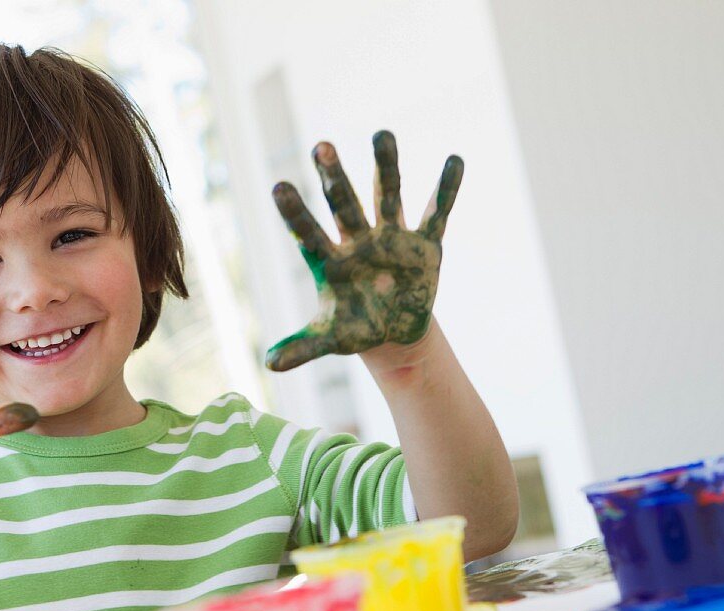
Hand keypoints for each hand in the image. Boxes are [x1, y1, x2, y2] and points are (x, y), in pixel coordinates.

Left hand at [265, 130, 463, 370]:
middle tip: (321, 146)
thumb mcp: (331, 339)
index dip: (295, 212)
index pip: (308, 232)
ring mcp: (391, 238)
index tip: (278, 186)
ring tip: (381, 133)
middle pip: (344, 204)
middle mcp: (358, 240)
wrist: (394, 331)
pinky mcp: (424, 245)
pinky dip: (446, 190)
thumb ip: (303, 346)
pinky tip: (455, 160)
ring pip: (387, 196)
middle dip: (335, 177)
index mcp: (331, 260)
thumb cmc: (357, 330)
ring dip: (385, 166)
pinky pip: (436, 213)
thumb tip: (269, 364)